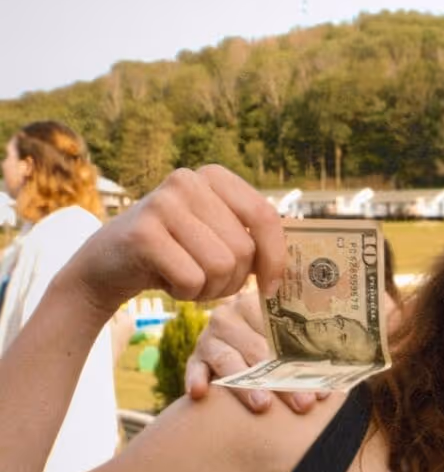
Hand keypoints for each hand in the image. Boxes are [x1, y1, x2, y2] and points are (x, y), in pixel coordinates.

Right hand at [72, 165, 284, 318]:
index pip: (266, 215)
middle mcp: (189, 180)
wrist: (108, 266)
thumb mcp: (217, 236)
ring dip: (209, 289)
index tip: (271, 288)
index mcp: (215, 177)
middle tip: (207, 280)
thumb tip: (306, 261)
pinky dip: (185, 294)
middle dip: (232, 280)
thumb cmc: (176, 254)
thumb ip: (254, 237)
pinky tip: (167, 282)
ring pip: (221, 266)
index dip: (276, 258)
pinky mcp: (143, 232)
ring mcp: (163, 202)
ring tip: (186, 278)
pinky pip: (192, 279)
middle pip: (244, 249)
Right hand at [185, 290, 327, 413]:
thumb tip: (352, 360)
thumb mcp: (294, 335)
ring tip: (263, 405)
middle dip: (282, 378)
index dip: (303, 356)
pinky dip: (196, 378)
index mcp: (259, 304)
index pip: (281, 330)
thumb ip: (313, 343)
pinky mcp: (196, 356)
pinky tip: (200, 393)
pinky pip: (194, 367)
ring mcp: (210, 336)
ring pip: (229, 360)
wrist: (244, 341)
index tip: (322, 380)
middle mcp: (231, 316)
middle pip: (259, 349)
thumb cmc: (281, 344)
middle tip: (304, 402)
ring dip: (246, 386)